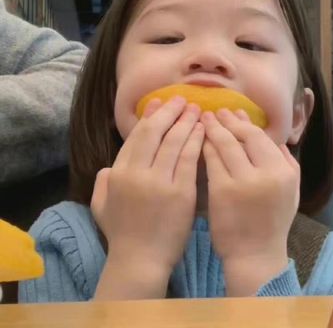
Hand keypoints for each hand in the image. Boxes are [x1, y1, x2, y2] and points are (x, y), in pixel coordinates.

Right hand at [91, 97, 203, 290]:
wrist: (140, 260)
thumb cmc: (122, 234)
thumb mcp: (101, 206)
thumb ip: (101, 181)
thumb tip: (109, 164)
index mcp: (117, 173)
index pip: (135, 137)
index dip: (149, 117)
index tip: (158, 103)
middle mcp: (136, 172)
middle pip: (154, 133)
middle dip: (168, 112)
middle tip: (181, 99)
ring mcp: (159, 182)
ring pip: (173, 142)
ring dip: (185, 122)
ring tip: (196, 109)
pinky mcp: (180, 193)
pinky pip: (188, 160)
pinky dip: (195, 142)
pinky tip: (203, 130)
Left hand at [201, 109, 299, 294]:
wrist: (255, 254)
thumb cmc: (273, 221)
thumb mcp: (291, 190)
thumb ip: (286, 161)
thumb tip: (273, 137)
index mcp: (285, 171)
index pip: (261, 137)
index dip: (244, 122)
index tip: (233, 113)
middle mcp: (266, 173)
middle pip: (242, 137)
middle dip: (226, 121)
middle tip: (214, 111)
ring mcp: (242, 182)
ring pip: (225, 145)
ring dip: (212, 130)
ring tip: (202, 120)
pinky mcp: (221, 191)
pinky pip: (211, 161)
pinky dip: (204, 148)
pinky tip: (198, 141)